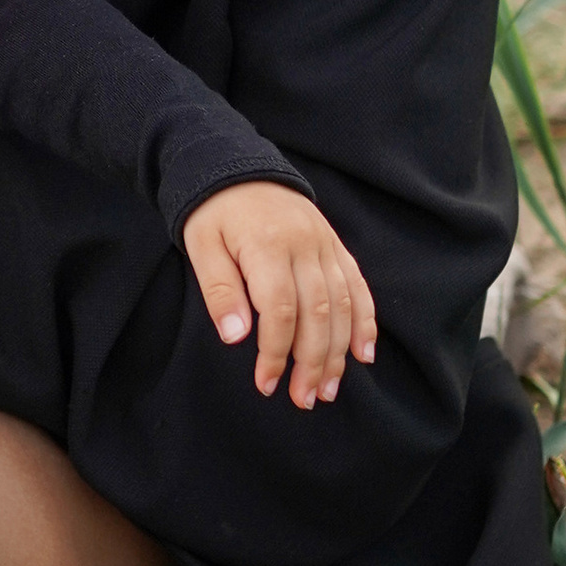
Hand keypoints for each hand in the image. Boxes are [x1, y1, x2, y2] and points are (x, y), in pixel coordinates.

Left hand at [180, 182, 377, 408]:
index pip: (279, 311)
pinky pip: (358, 285)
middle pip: (317, 313)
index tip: (266, 384)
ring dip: (339, 352)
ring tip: (329, 389)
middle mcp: (305, 245)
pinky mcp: (335, 245)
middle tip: (304, 399)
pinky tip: (364, 353)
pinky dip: (364, 321)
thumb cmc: (214, 212)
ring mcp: (325, 244)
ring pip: (342, 304)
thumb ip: (219, 290)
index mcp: (268, 245)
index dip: (276, 352)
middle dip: (313, 362)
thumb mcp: (201, 246)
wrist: (239, 166)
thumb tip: (236, 337)